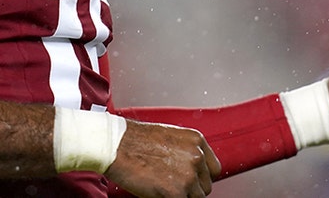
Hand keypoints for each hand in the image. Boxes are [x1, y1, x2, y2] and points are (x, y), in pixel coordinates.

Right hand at [105, 120, 220, 197]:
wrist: (115, 145)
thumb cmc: (134, 140)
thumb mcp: (169, 137)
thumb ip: (184, 152)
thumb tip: (191, 171)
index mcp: (196, 141)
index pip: (213, 169)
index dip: (201, 177)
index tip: (192, 181)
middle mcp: (196, 157)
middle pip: (205, 186)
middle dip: (191, 189)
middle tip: (172, 185)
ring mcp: (188, 175)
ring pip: (195, 197)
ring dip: (181, 195)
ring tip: (162, 186)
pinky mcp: (177, 192)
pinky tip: (157, 191)